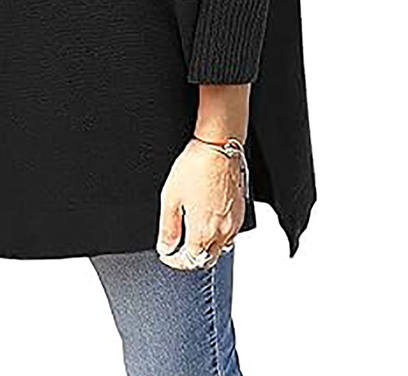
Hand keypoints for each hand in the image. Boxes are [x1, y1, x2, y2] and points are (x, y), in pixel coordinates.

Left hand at [155, 138, 244, 269]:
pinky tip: (209, 222)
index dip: (175, 260)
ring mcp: (235, 222)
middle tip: (178, 248)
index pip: (190, 260)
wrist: (219, 146)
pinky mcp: (242, 210)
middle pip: (207, 258)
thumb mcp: (171, 197)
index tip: (167, 253)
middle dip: (191, 257)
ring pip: (221, 247)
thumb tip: (166, 247)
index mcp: (204, 232)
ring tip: (192, 235)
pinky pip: (231, 233)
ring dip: (206, 247)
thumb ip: (168, 228)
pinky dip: (219, 235)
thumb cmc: (196, 166)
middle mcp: (223, 232)